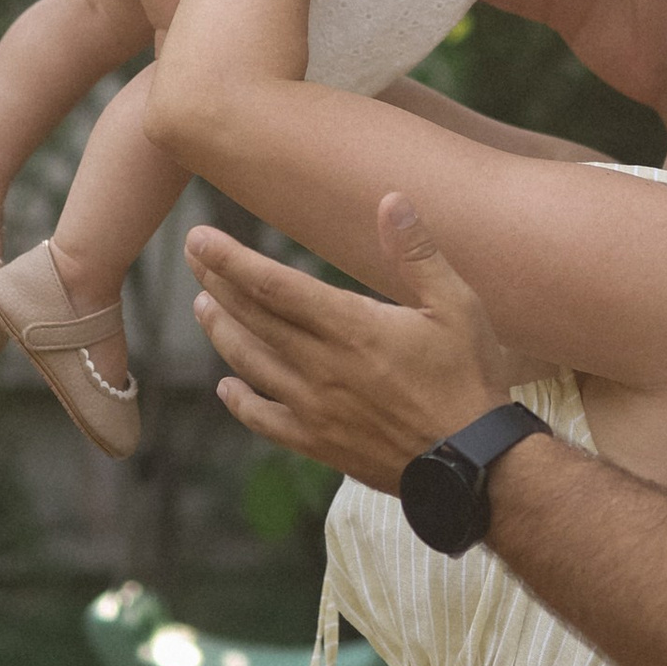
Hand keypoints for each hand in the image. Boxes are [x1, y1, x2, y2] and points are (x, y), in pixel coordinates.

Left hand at [187, 196, 510, 486]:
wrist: (473, 465)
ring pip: (250, 364)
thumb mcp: (456, 306)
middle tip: (193, 257)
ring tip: (203, 306)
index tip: (201, 238)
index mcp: (351, 328)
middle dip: (217, 282)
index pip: (273, 286)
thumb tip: (391, 200)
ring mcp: (315, 408)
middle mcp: (322, 367)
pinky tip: (228, 386)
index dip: (231, 260)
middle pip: (252, 318)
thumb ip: (417, 253)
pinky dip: (240, 401)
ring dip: (221, 332)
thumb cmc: (469, 379)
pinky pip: (264, 420)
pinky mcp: (319, 443)